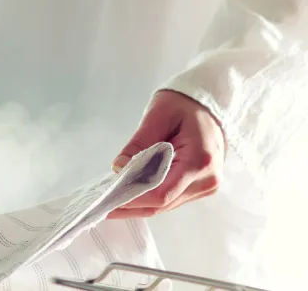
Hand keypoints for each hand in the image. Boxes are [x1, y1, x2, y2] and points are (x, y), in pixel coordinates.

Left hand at [107, 90, 225, 218]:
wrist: (206, 104)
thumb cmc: (183, 105)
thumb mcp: (157, 116)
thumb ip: (139, 144)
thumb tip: (119, 168)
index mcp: (199, 161)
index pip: (162, 192)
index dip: (134, 197)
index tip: (110, 196)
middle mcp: (207, 179)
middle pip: (163, 203)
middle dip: (131, 204)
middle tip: (103, 204)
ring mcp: (206, 186)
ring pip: (166, 205)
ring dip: (138, 204)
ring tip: (111, 201)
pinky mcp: (200, 187)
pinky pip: (171, 198)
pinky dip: (149, 198)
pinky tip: (129, 195)